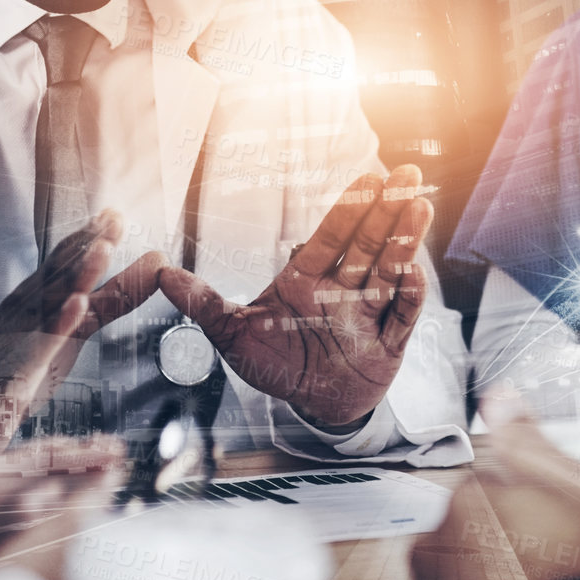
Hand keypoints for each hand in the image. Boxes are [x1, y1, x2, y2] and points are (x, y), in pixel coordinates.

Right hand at [0, 211, 162, 467]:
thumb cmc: (21, 360)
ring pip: (54, 299)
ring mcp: (22, 332)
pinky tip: (77, 305)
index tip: (113, 213)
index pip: (65, 259)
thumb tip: (157, 265)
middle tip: (115, 217)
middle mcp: (28, 306)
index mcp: (39, 294)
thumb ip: (114, 298)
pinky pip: (42, 340)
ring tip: (103, 249)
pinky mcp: (21, 362)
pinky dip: (59, 321)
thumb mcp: (75, 324)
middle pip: (61, 270)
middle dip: (87, 243)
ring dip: (78, 274)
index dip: (88, 236)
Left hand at [157, 165, 433, 428]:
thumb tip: (160, 274)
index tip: (367, 178)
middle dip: (385, 210)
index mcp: (306, 279)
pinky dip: (408, 296)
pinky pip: (401, 317)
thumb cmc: (275, 364)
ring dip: (403, 242)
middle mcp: (341, 289)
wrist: (309, 406)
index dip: (348, 208)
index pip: (330, 237)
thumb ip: (202, 303)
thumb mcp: (231, 334)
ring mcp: (367, 314)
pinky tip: (413, 273)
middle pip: (366, 244)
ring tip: (419, 208)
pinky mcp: (387, 344)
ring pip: (388, 271)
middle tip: (405, 174)